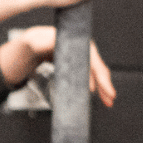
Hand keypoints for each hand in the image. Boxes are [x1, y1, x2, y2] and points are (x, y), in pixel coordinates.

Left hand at [0, 28, 116, 106]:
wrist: (32, 46)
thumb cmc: (35, 42)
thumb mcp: (34, 42)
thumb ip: (37, 43)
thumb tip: (43, 44)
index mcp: (75, 41)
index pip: (89, 56)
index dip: (94, 71)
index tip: (93, 87)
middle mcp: (82, 48)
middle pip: (96, 66)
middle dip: (104, 82)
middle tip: (110, 97)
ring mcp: (81, 57)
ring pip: (95, 73)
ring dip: (103, 87)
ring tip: (108, 101)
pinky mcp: (79, 66)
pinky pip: (90, 76)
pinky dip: (97, 86)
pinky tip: (100, 95)